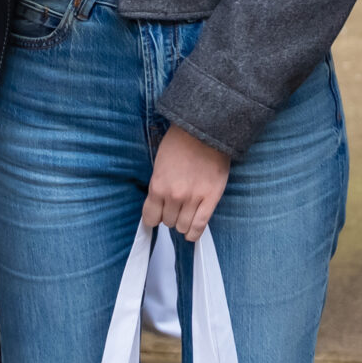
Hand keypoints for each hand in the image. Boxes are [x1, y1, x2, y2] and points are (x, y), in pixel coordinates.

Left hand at [143, 126, 232, 240]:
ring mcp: (193, 198)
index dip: (154, 217)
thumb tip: (159, 204)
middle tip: (176, 204)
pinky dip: (194, 232)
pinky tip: (192, 232)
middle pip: (168, 222)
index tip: (158, 214)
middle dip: (171, 215)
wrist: (205, 129)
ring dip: (183, 221)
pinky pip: (200, 226)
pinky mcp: (211, 198)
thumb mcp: (160, 164)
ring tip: (187, 211)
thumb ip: (159, 186)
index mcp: (157, 186)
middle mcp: (174, 196)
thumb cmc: (180, 142)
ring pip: (183, 226)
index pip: (150, 218)